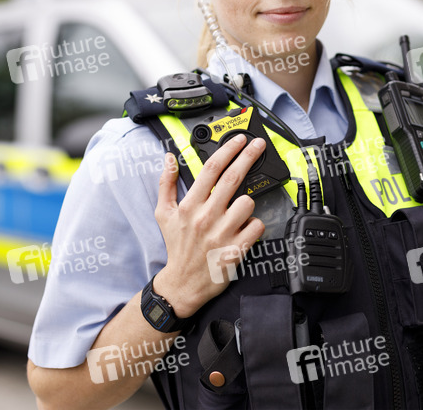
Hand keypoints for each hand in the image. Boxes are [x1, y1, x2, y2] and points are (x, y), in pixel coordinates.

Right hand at [153, 134, 266, 317]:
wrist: (182, 283)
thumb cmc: (177, 246)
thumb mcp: (163, 213)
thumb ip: (166, 184)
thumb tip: (168, 158)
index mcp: (190, 205)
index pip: (211, 169)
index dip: (228, 149)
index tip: (239, 139)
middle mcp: (206, 217)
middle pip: (233, 177)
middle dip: (249, 156)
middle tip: (259, 145)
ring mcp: (222, 233)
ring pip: (248, 202)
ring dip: (247, 203)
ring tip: (238, 211)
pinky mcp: (236, 250)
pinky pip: (257, 225)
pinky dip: (255, 225)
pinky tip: (245, 228)